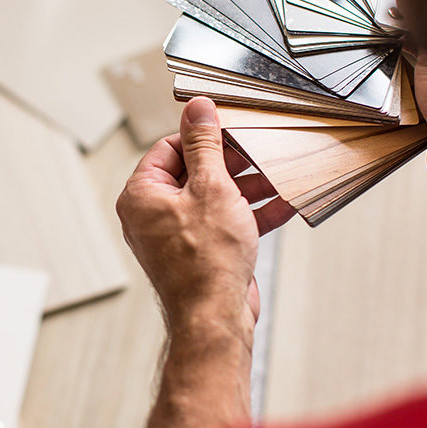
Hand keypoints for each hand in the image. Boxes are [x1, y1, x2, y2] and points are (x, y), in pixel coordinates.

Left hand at [116, 97, 294, 332]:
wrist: (216, 319)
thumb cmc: (206, 258)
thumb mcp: (211, 187)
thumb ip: (205, 145)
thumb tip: (197, 109)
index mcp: (142, 195)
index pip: (168, 148)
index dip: (200, 136)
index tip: (228, 127)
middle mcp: (154, 214)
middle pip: (194, 171)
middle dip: (231, 162)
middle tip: (257, 149)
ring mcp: (178, 235)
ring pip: (214, 197)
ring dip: (247, 185)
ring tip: (277, 173)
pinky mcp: (202, 252)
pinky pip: (226, 222)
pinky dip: (251, 213)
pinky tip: (284, 202)